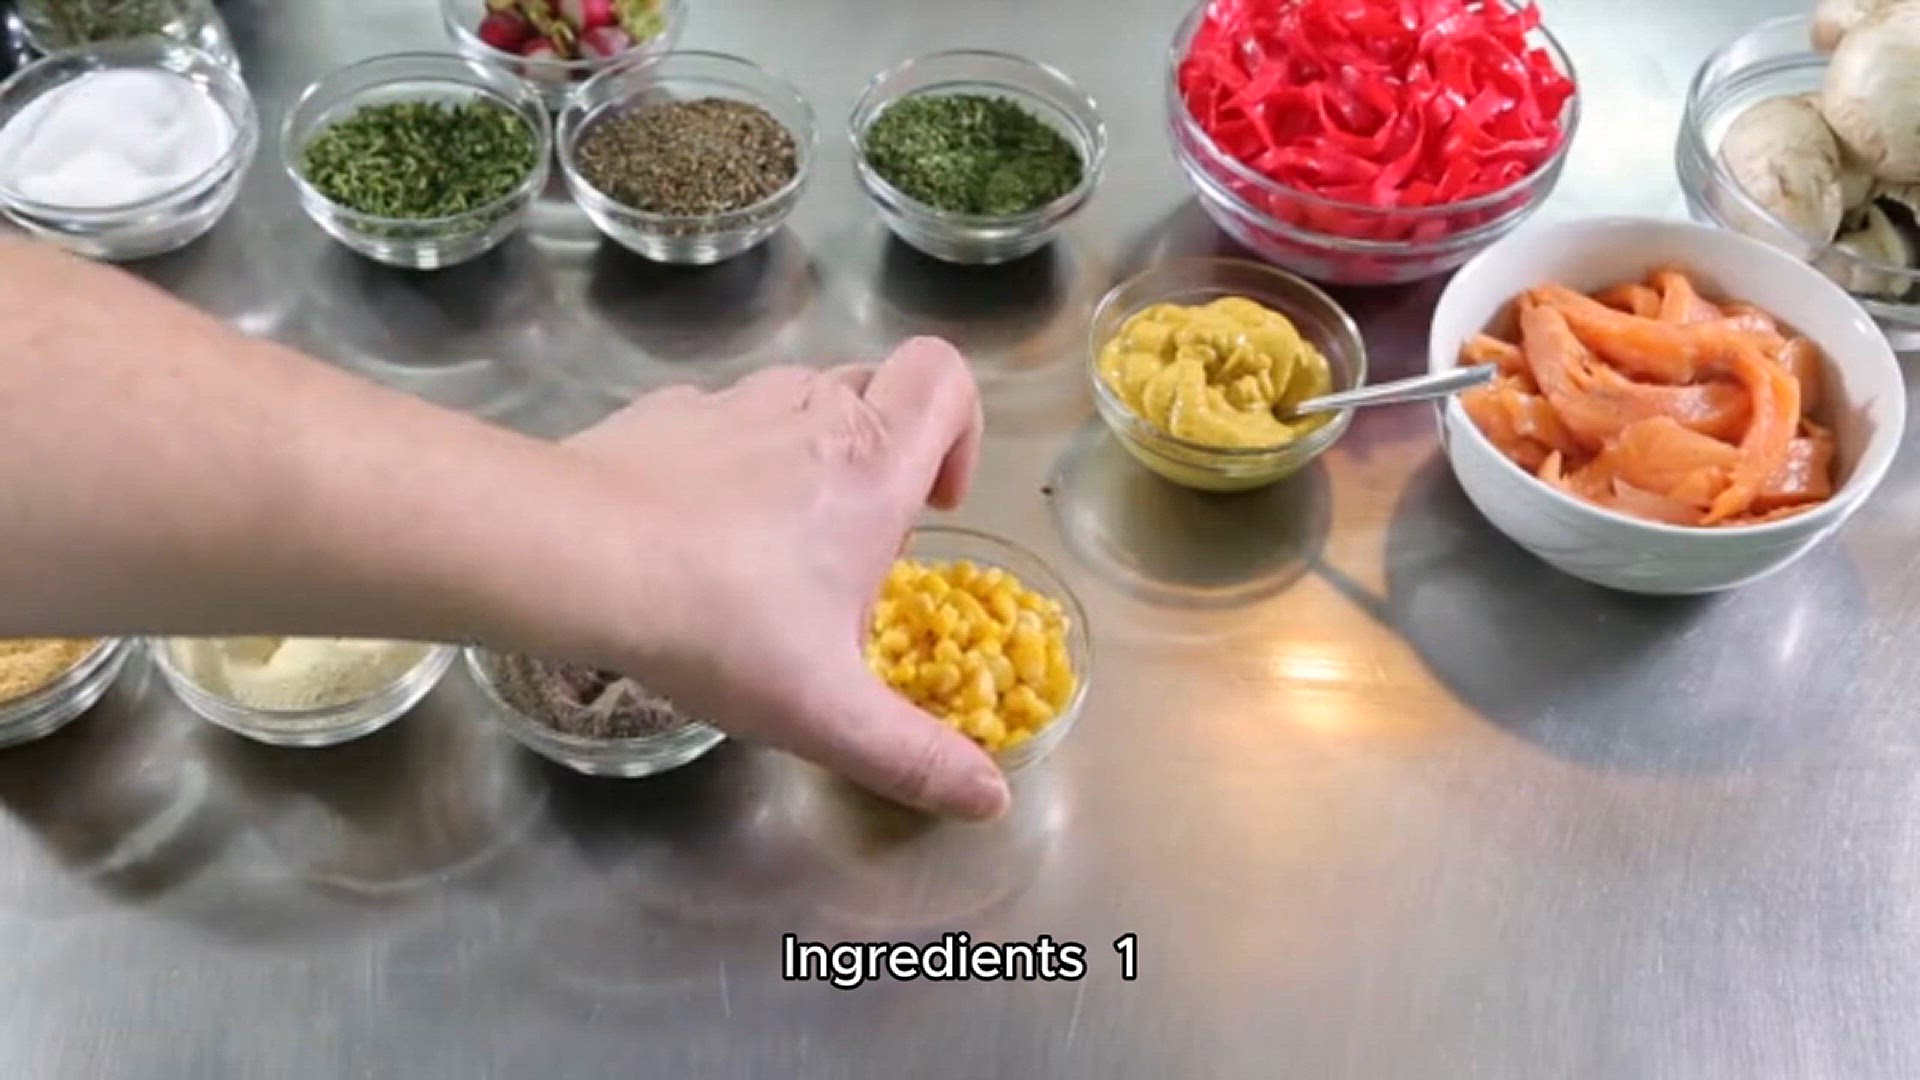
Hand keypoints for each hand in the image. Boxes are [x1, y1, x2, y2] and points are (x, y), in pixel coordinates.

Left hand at [561, 337, 1008, 819]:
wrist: (571, 557)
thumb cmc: (716, 625)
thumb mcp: (827, 713)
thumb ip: (914, 756)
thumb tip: (992, 799)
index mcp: (871, 467)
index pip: (945, 380)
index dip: (960, 429)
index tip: (932, 504)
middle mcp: (810, 414)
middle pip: (877, 389)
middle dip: (883, 455)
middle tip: (852, 545)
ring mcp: (730, 404)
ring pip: (797, 399)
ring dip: (805, 454)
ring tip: (770, 544)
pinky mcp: (663, 414)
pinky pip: (718, 421)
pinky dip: (726, 461)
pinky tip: (693, 531)